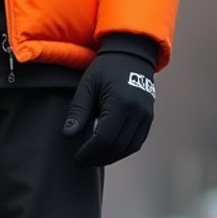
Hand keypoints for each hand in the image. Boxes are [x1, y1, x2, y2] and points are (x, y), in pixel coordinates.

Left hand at [62, 49, 155, 167]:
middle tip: (81, 162)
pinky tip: (107, 151)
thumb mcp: (87, 86)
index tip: (77, 158)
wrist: (131, 55)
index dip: (89, 152)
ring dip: (110, 157)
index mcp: (120, 103)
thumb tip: (68, 136)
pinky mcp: (149, 118)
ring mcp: (146, 116)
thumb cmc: (105, 69)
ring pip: (128, 148)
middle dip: (98, 158)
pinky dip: (122, 150)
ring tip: (92, 158)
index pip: (104, 138)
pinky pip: (136, 142)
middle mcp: (137, 112)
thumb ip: (78, 112)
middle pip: (117, 146)